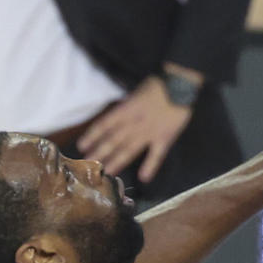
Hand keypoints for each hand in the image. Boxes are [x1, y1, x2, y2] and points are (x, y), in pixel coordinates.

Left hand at [77, 75, 193, 182]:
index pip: (105, 124)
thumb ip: (126, 108)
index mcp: (126, 109)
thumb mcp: (136, 93)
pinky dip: (150, 166)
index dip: (93, 135)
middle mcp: (134, 123)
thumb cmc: (157, 85)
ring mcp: (149, 132)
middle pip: (113, 140)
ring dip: (117, 162)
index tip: (82, 146)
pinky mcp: (165, 138)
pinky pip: (156, 154)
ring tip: (107, 173)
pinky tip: (143, 178)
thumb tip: (116, 120)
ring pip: (129, 149)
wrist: (180, 83)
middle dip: (99, 153)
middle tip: (88, 166)